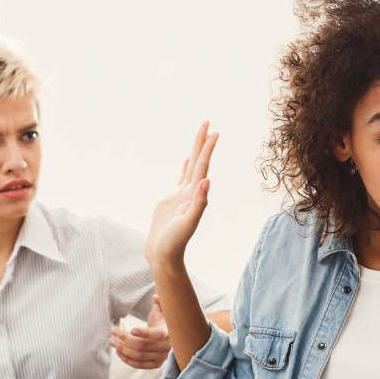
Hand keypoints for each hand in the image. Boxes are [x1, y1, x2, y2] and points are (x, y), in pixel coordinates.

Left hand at [109, 295, 171, 369]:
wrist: (167, 334)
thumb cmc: (162, 318)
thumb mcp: (162, 308)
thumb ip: (160, 301)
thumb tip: (155, 297)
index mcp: (169, 332)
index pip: (157, 335)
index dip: (144, 333)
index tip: (131, 329)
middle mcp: (166, 347)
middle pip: (143, 345)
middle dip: (125, 339)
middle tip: (113, 331)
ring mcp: (161, 357)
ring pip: (139, 356)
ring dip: (123, 349)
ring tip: (112, 341)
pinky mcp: (156, 364)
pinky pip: (139, 365)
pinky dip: (127, 360)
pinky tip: (118, 352)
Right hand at [145, 122, 217, 269]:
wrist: (164, 256)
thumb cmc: (175, 243)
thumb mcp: (187, 224)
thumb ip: (198, 204)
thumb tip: (206, 181)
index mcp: (195, 196)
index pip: (202, 167)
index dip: (207, 150)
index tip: (214, 132)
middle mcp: (190, 193)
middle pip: (198, 162)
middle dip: (202, 143)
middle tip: (207, 122)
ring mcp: (181, 196)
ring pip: (190, 168)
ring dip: (196, 152)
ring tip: (201, 136)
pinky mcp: (172, 201)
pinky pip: (181, 179)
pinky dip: (185, 168)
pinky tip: (187, 160)